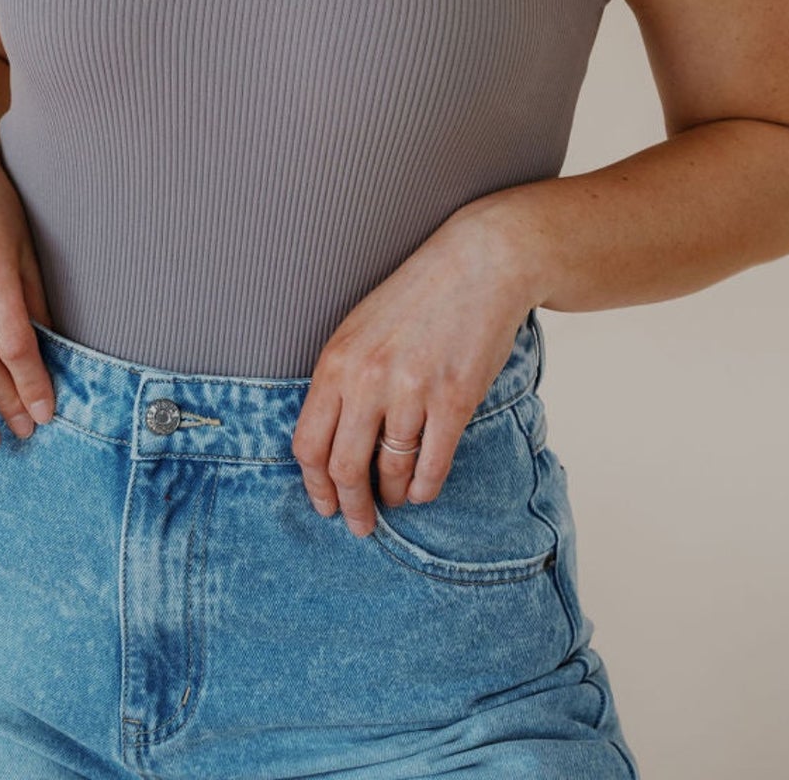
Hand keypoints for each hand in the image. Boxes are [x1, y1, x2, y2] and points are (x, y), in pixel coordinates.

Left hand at [292, 201, 532, 536]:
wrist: (480, 264)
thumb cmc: (416, 297)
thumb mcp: (359, 328)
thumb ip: (340, 382)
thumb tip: (327, 446)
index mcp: (336, 361)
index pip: (309, 445)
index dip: (314, 486)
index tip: (325, 506)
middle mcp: (368, 379)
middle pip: (345, 469)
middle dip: (351, 507)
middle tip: (360, 525)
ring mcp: (412, 391)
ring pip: (391, 473)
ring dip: (392, 496)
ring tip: (396, 499)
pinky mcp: (454, 400)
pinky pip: (432, 467)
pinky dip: (425, 488)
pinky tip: (423, 488)